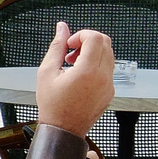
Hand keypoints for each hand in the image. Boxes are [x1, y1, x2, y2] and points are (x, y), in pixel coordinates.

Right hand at [36, 21, 114, 135]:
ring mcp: (109, 86)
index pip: (95, 38)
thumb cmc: (53, 105)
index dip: (81, 35)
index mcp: (87, 72)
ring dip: (92, 52)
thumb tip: (62, 28)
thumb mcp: (47, 72)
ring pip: (109, 55)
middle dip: (88, 41)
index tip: (70, 44)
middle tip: (72, 51)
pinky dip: (96, 65)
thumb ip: (56, 46)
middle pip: (106, 43)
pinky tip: (80, 75)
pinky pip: (109, 69)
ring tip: (73, 64)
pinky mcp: (110, 92)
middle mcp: (103, 78)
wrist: (63, 130)